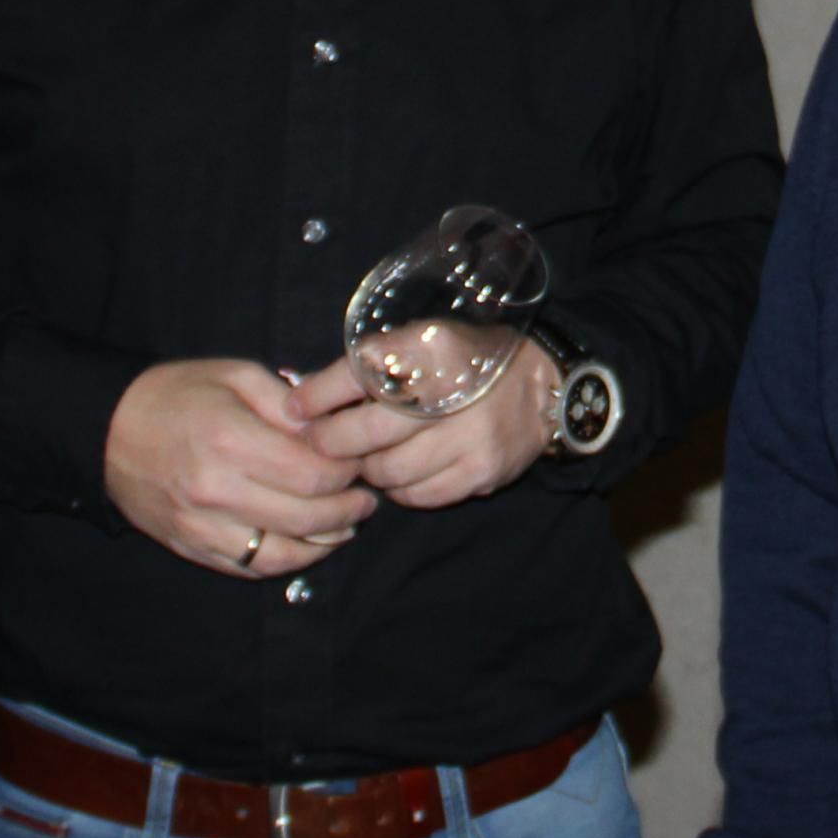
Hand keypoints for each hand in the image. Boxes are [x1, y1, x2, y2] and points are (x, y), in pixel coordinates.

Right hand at [101, 359, 377, 576]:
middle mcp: (215, 490)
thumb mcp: (234, 375)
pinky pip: (252, 568)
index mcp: (229, 440)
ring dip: (325, 543)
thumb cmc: (175, 395)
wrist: (107, 430)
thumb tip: (331, 432)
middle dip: (348, 510)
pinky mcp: (192, 548)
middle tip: (365, 498)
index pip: (312, 473)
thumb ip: (287, 403)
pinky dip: (287, 561)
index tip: (359, 463)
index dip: (347, 473)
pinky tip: (306, 543)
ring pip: (283, 554)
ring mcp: (201, 526)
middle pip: (306, 517)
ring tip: (345, 525)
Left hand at [298, 348, 560, 510]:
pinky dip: (402, 489)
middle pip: (368, 432)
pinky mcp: (483, 471)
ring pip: (391, 471)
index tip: (296, 410)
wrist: (541, 383)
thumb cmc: (466, 362)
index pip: (358, 373)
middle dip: (333, 443)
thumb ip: (370, 366)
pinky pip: (421, 495)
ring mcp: (471, 436)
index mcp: (430, 349)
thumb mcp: (421, 342)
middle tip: (323, 444)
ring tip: (370, 457)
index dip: (317, 396)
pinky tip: (405, 472)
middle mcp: (451, 393)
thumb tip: (302, 396)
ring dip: (370, 469)